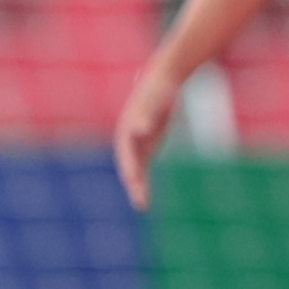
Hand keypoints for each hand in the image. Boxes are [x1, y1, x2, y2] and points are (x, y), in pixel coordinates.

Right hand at [110, 62, 183, 210]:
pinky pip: (143, 168)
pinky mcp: (146, 146)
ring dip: (138, 188)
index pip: (127, 154)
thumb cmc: (158, 89)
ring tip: (142, 208)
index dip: (130, 168)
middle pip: (129, 166)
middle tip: (141, 205)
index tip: (133, 182)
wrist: (162, 80)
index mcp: (126, 131)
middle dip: (134, 185)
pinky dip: (144, 181)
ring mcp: (136, 144)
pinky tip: (145, 195)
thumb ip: (147, 115)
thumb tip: (141, 130)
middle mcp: (128, 140)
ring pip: (135, 171)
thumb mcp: (154, 101)